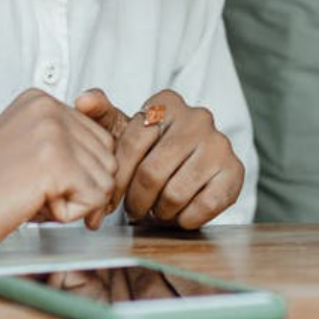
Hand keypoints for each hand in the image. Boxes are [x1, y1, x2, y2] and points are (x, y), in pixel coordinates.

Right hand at [0, 88, 117, 259]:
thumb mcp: (28, 148)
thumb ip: (67, 141)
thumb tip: (116, 154)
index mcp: (41, 99)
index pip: (99, 139)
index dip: (75, 172)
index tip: (32, 179)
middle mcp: (49, 107)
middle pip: (107, 159)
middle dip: (77, 187)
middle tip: (28, 191)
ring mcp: (53, 132)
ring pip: (105, 180)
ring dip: (71, 201)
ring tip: (26, 195)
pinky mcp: (55, 162)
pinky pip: (95, 199)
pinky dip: (67, 214)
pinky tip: (30, 205)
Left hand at [94, 88, 243, 229]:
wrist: (194, 165)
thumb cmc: (151, 149)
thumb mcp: (123, 131)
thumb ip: (101, 115)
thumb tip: (84, 99)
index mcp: (166, 103)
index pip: (131, 145)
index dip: (116, 181)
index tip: (107, 201)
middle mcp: (198, 117)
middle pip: (152, 173)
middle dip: (137, 200)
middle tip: (134, 210)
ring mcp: (219, 143)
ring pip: (176, 193)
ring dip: (161, 211)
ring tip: (157, 208)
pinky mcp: (234, 170)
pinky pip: (204, 205)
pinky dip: (186, 218)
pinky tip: (180, 213)